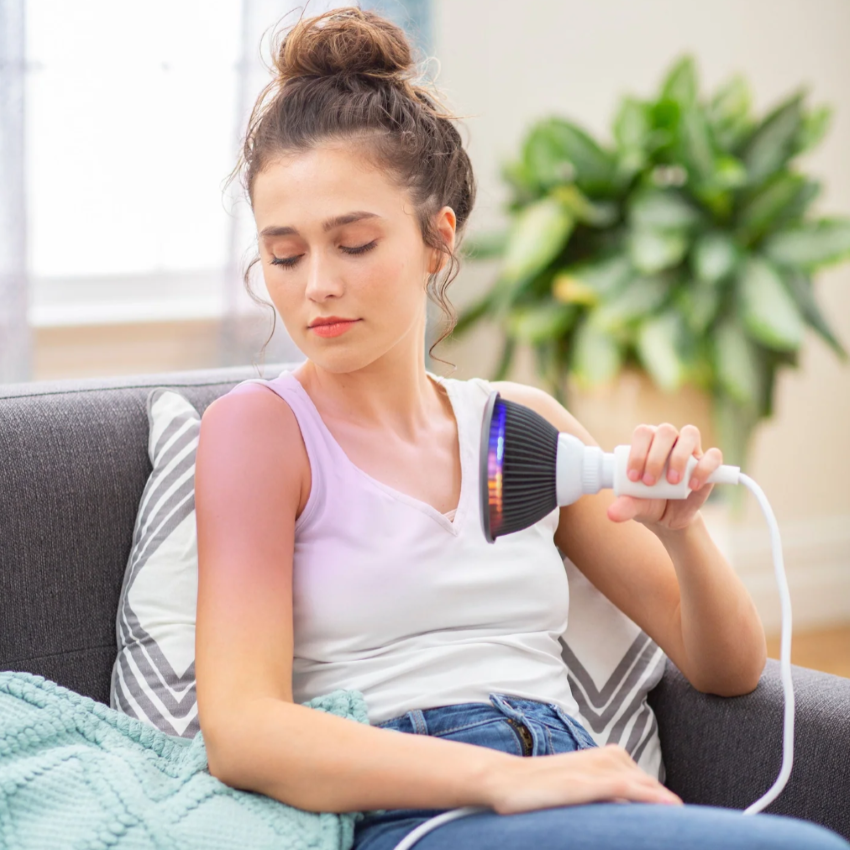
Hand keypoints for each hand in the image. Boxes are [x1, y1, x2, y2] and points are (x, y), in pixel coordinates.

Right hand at [483, 743, 682, 813]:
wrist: (504, 781)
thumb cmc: (540, 790)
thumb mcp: (578, 789)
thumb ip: (605, 796)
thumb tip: (628, 817)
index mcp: (608, 757)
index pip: (648, 785)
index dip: (666, 807)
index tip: (685, 829)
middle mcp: (606, 758)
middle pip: (651, 786)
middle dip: (670, 810)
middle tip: (696, 835)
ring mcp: (595, 768)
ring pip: (644, 786)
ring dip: (665, 806)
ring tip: (686, 827)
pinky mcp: (584, 782)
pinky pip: (624, 787)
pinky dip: (648, 797)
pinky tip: (668, 809)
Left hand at [606, 423, 723, 533]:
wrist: (669, 518)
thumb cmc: (648, 503)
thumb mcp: (635, 506)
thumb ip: (625, 506)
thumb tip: (611, 514)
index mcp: (647, 442)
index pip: (643, 433)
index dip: (637, 451)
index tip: (633, 477)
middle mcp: (669, 440)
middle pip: (665, 431)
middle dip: (656, 456)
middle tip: (649, 482)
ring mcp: (691, 449)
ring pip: (690, 434)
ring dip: (679, 457)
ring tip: (672, 482)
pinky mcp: (709, 463)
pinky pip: (713, 455)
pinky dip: (704, 468)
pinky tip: (692, 485)